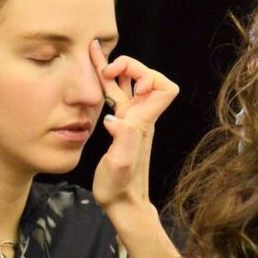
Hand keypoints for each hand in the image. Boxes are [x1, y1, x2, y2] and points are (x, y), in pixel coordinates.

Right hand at [90, 40, 178, 212]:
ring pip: (126, 85)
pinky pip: (115, 97)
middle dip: (127, 65)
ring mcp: (130, 121)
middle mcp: (140, 117)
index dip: (147, 75)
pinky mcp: (120, 127)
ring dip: (114, 69)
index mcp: (142, 122)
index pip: (164, 87)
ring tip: (93, 54)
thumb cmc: (120, 187)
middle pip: (145, 78)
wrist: (122, 204)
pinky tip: (93, 78)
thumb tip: (114, 119)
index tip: (123, 80)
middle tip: (103, 66)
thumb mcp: (120, 165)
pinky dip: (106, 84)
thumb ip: (123, 140)